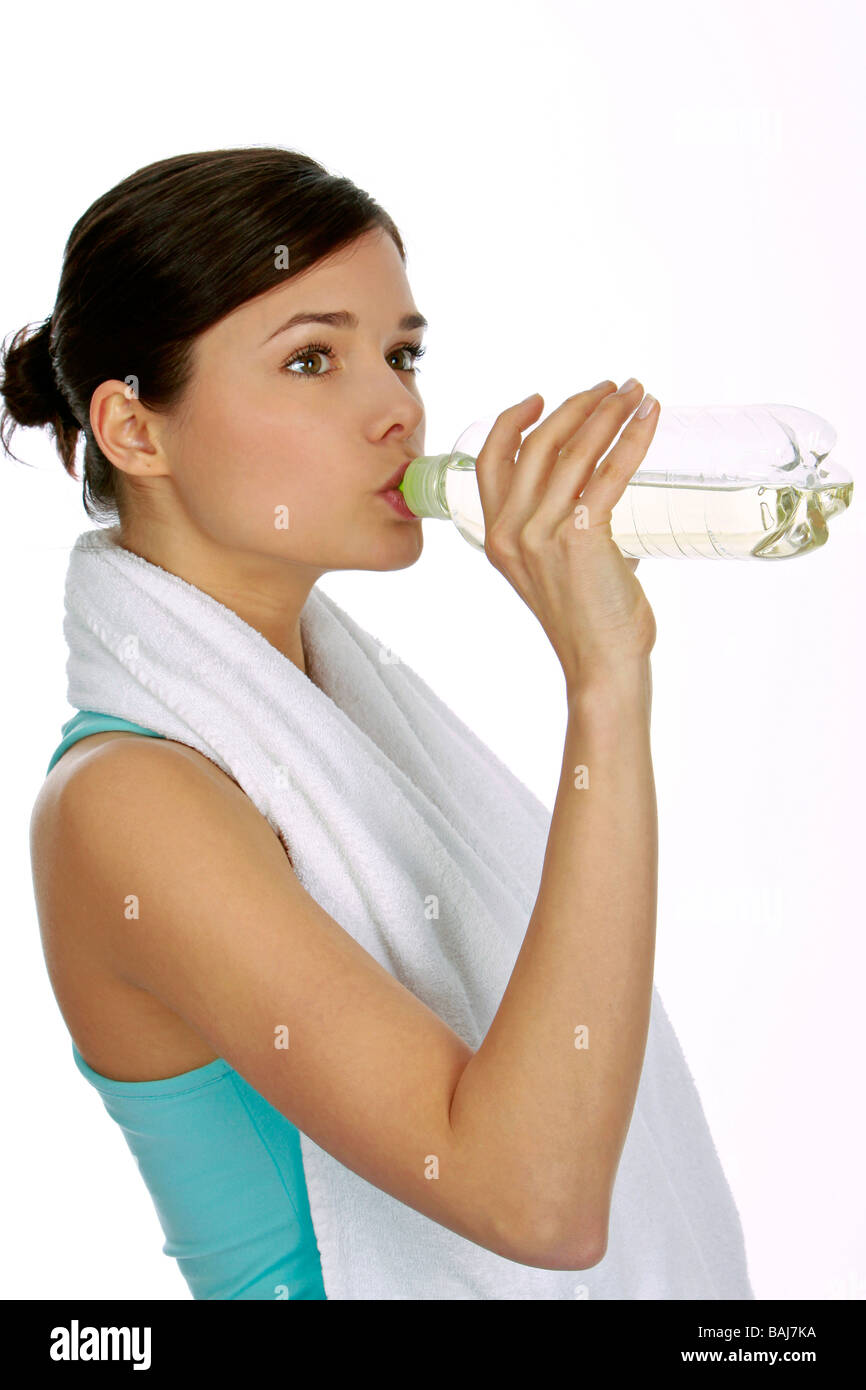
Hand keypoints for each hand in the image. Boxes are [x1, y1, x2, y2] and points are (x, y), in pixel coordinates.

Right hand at [474, 380, 658, 691]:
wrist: (601, 666)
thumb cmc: (590, 622)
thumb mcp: (558, 567)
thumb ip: (570, 525)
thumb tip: (607, 487)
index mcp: (497, 538)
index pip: (490, 461)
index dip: (513, 422)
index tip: (543, 399)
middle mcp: (510, 532)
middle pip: (536, 444)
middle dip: (577, 406)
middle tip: (612, 388)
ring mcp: (541, 534)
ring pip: (574, 450)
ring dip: (608, 412)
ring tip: (635, 393)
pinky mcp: (580, 537)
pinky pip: (609, 473)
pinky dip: (632, 438)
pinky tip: (650, 418)